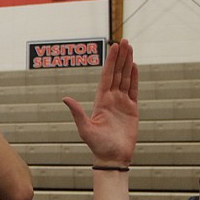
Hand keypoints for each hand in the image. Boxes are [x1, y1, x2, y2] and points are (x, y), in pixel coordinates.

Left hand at [62, 40, 138, 166]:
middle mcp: (111, 99)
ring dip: (128, 64)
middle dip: (120, 58)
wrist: (112, 158)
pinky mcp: (132, 110)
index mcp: (100, 101)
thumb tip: (65, 98)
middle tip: (124, 41)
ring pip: (126, 79)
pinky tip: (135, 66)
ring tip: (130, 48)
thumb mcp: (85, 129)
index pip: (107, 76)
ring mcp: (121, 104)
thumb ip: (77, 112)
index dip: (111, 61)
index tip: (114, 47)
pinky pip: (134, 90)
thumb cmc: (97, 146)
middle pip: (117, 74)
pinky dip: (135, 78)